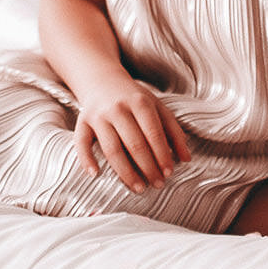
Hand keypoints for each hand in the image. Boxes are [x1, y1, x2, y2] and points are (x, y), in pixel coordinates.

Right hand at [74, 74, 190, 193]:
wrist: (103, 80)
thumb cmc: (134, 99)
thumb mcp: (157, 107)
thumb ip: (174, 131)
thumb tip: (186, 159)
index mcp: (140, 102)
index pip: (153, 133)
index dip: (162, 155)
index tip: (169, 172)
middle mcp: (118, 108)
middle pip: (134, 144)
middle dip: (148, 167)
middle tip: (157, 184)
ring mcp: (98, 116)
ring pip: (112, 149)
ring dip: (126, 172)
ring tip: (139, 188)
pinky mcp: (82, 122)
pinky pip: (81, 143)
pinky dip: (86, 160)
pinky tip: (95, 175)